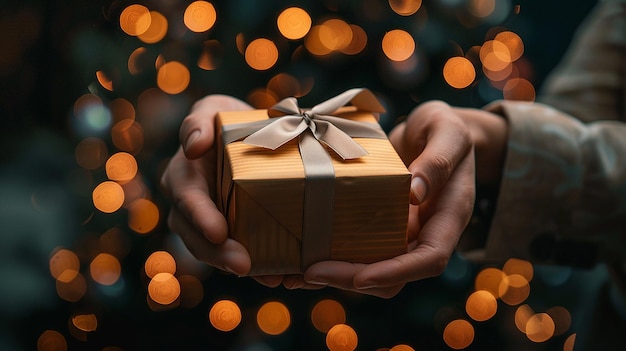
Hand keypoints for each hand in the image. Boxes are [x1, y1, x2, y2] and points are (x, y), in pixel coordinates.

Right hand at [160, 95, 253, 275]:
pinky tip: (280, 275)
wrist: (251, 138)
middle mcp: (190, 209)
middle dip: (219, 254)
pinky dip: (260, 268)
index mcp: (182, 179)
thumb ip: (198, 122)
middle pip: (198, 238)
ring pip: (218, 254)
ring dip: (241, 267)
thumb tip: (193, 146)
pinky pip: (241, 255)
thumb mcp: (213, 110)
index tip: (219, 232)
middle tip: (244, 266)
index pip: (187, 200)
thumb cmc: (226, 120)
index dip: (201, 217)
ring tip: (268, 277)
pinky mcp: (233, 237)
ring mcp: (210, 226)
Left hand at [284, 101, 504, 297]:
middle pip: (393, 274)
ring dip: (334, 275)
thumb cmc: (446, 128)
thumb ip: (438, 159)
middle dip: (352, 278)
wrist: (434, 130)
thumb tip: (414, 192)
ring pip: (371, 269)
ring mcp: (400, 232)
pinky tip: (295, 256)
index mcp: (448, 217)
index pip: (429, 259)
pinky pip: (356, 248)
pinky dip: (328, 255)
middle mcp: (424, 233)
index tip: (362, 278)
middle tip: (311, 272)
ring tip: (293, 274)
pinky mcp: (378, 224)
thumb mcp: (448, 132)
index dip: (396, 272)